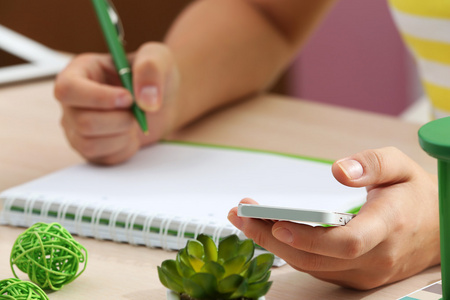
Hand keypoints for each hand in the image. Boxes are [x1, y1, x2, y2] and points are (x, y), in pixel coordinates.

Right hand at [54, 42, 178, 164]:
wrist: (161, 100)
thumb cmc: (152, 76)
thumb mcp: (158, 58)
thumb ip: (151, 69)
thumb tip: (146, 99)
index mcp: (80, 72)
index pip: (68, 89)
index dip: (98, 98)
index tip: (128, 99)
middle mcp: (72, 101)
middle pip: (83, 121)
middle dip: (121, 120)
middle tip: (138, 110)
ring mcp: (77, 127)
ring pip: (91, 143)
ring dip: (123, 134)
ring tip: (134, 120)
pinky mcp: (90, 149)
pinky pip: (104, 157)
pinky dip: (125, 148)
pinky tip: (131, 133)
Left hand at [228, 147, 439, 289]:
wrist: (438, 229)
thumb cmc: (415, 195)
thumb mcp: (400, 166)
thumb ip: (372, 164)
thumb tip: (338, 170)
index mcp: (388, 227)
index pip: (345, 242)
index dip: (309, 237)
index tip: (277, 222)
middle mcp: (375, 257)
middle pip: (316, 258)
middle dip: (271, 238)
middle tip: (241, 215)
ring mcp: (364, 272)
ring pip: (310, 266)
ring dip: (273, 244)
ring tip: (246, 220)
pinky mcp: (355, 276)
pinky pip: (316, 268)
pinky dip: (289, 251)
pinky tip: (270, 232)